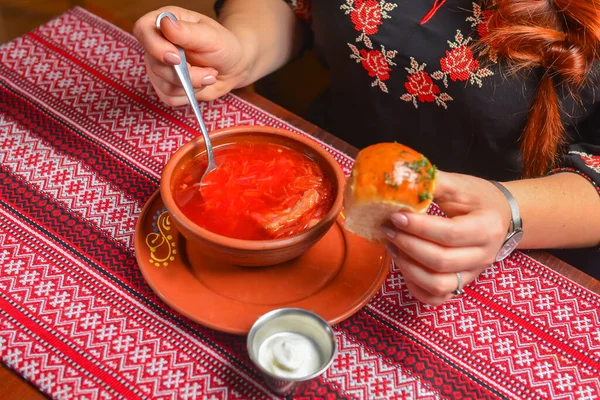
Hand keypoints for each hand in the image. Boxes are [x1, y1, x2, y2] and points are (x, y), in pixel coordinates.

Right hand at [133, 6, 249, 105]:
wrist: (232, 67)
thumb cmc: (223, 47)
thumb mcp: (211, 36)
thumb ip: (188, 32)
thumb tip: (166, 24)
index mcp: (164, 22)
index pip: (143, 30)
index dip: (155, 47)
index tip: (176, 59)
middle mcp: (157, 44)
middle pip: (157, 65)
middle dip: (187, 74)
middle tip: (210, 71)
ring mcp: (158, 66)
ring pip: (164, 85)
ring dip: (192, 85)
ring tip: (209, 75)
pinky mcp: (164, 86)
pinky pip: (170, 98)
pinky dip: (189, 95)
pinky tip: (200, 85)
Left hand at [381, 170, 511, 305]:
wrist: (501, 216)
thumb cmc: (479, 199)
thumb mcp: (460, 185)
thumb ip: (433, 182)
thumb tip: (401, 180)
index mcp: (486, 228)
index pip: (450, 234)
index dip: (419, 228)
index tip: (396, 216)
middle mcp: (483, 256)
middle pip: (441, 261)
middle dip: (407, 245)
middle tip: (387, 228)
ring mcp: (472, 274)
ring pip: (437, 284)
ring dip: (408, 267)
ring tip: (392, 245)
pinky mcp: (461, 284)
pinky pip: (436, 298)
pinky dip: (415, 286)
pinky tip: (403, 265)